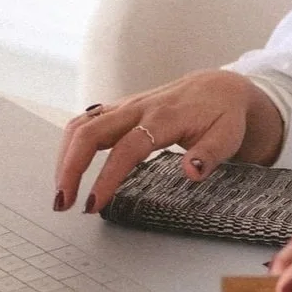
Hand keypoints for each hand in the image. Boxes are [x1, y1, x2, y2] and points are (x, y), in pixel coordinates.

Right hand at [53, 70, 282, 213]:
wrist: (220, 88)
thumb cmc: (223, 115)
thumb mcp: (229, 136)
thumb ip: (211, 154)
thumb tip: (191, 172)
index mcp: (165, 116)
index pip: (128, 147)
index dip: (108, 176)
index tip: (93, 204)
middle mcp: (139, 108)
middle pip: (90, 131)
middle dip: (70, 167)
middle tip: (63, 203)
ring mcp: (125, 106)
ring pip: (81, 124)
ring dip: (64, 158)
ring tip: (62, 193)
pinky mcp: (119, 110)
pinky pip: (85, 122)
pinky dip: (70, 146)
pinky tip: (68, 171)